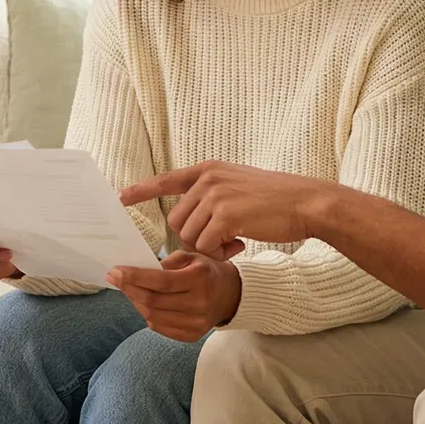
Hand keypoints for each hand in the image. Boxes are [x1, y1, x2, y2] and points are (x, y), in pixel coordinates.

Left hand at [107, 251, 240, 341]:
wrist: (229, 295)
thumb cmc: (206, 272)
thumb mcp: (191, 257)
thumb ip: (167, 262)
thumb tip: (139, 271)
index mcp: (200, 279)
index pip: (161, 282)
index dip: (135, 277)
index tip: (115, 271)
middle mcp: (199, 303)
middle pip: (154, 301)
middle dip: (129, 289)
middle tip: (115, 278)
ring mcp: (196, 323)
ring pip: (153, 316)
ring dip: (136, 302)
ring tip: (129, 290)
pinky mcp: (191, 336)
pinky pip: (159, 327)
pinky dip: (147, 314)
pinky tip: (144, 303)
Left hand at [120, 163, 328, 259]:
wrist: (304, 202)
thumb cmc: (275, 199)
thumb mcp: (238, 185)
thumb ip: (212, 195)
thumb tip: (189, 218)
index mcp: (209, 170)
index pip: (166, 180)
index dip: (142, 190)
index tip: (120, 198)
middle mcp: (208, 180)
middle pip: (176, 221)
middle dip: (193, 239)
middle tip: (220, 243)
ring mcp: (216, 196)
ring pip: (189, 236)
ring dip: (207, 248)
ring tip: (233, 242)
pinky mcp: (226, 215)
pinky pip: (206, 246)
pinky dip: (219, 253)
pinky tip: (239, 245)